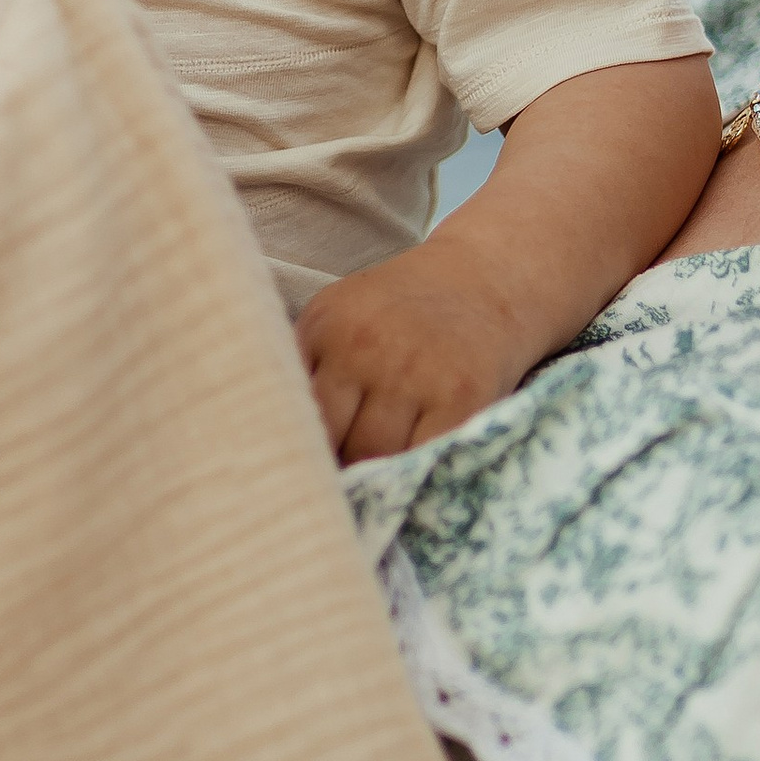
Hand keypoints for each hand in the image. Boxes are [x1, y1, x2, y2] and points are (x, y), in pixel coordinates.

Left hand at [294, 244, 535, 460]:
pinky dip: (414, 474)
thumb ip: (306, 364)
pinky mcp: (460, 395)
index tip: (294, 466)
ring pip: (372, 454)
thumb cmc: (404, 309)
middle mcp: (364, 345)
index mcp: (325, 323)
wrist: (487, 277)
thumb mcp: (343, 315)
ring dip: (372, 475)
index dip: (291, 443)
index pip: (289, 405)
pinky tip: (410, 474)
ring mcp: (413, 371)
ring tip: (374, 479)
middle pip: (328, 437)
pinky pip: (422, 456)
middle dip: (331, 464)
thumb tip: (273, 437)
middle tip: (334, 483)